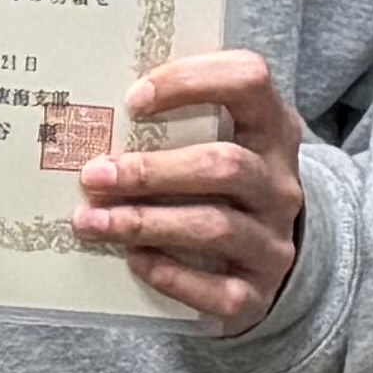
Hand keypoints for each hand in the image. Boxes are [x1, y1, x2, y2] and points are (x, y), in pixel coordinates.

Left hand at [78, 49, 304, 334]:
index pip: (248, 80)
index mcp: (272, 130)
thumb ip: (178, 125)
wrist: (262, 260)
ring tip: (91, 221)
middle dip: (151, 170)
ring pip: (215, 226)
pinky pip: (217, 288)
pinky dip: (170, 274)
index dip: (191, 82)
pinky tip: (133, 260)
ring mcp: (274, 241)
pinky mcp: (257, 292)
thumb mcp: (218, 144)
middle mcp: (280, 184)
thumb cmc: (221, 188)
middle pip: (225, 165)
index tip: (132, 100)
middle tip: (93, 175)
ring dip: (145, 222)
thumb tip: (93, 117)